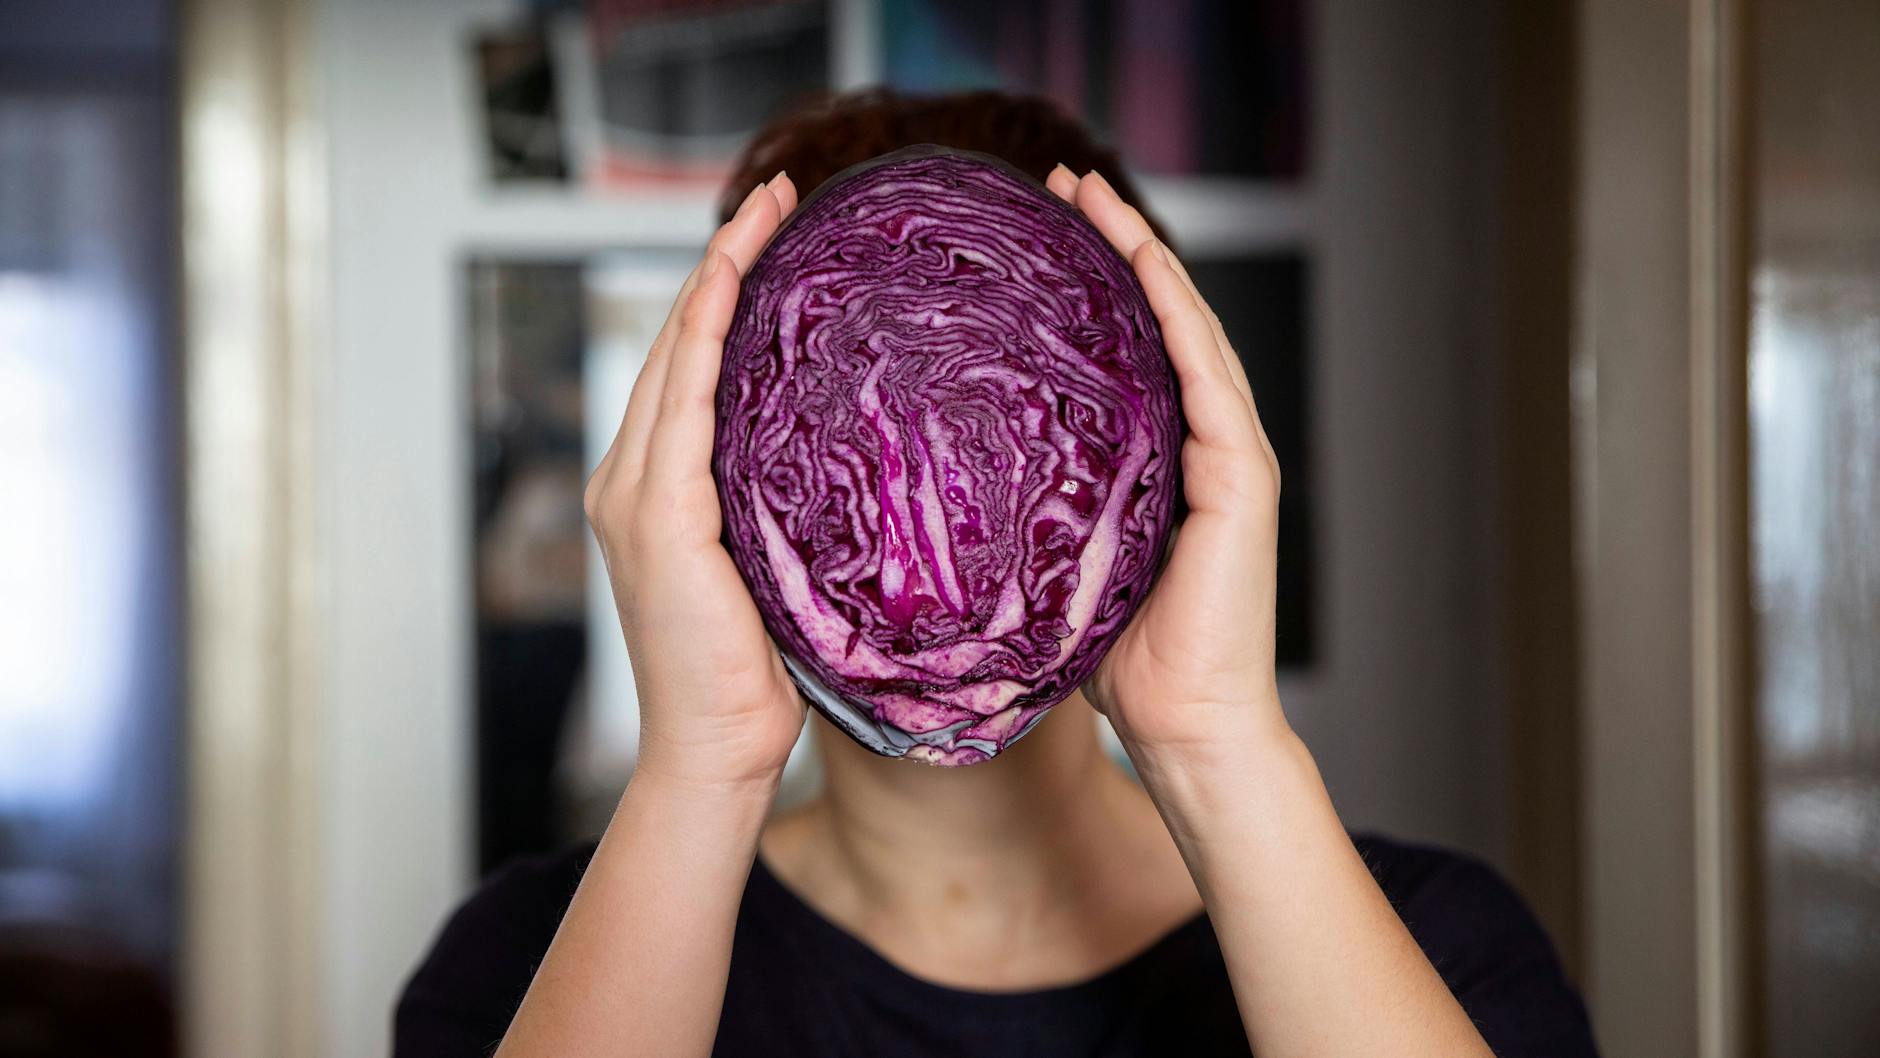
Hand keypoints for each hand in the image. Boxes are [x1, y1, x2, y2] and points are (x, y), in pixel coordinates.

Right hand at [584, 173, 805, 791]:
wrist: (716, 752)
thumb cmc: (762, 680)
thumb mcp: (782, 573)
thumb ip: (792, 511)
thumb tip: (868, 468)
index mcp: (657, 491)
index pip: (694, 367)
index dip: (727, 290)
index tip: (777, 231)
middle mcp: (630, 477)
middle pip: (679, 340)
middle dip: (724, 256)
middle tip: (776, 190)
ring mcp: (634, 492)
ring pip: (678, 352)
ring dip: (719, 270)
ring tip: (765, 206)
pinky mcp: (656, 513)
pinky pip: (686, 397)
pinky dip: (707, 328)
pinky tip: (736, 274)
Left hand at [1044, 166, 1287, 764]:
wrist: (1187, 731)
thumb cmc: (1119, 668)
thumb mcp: (1053, 573)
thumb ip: (1021, 522)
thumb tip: (929, 497)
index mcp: (1154, 463)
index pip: (1120, 353)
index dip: (1084, 285)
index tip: (1032, 232)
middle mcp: (1197, 445)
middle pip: (1156, 322)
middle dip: (1115, 246)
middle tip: (1063, 184)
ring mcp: (1229, 455)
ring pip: (1188, 331)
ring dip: (1146, 258)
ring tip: (1099, 198)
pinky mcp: (1244, 478)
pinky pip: (1209, 379)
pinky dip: (1179, 319)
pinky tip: (1146, 268)